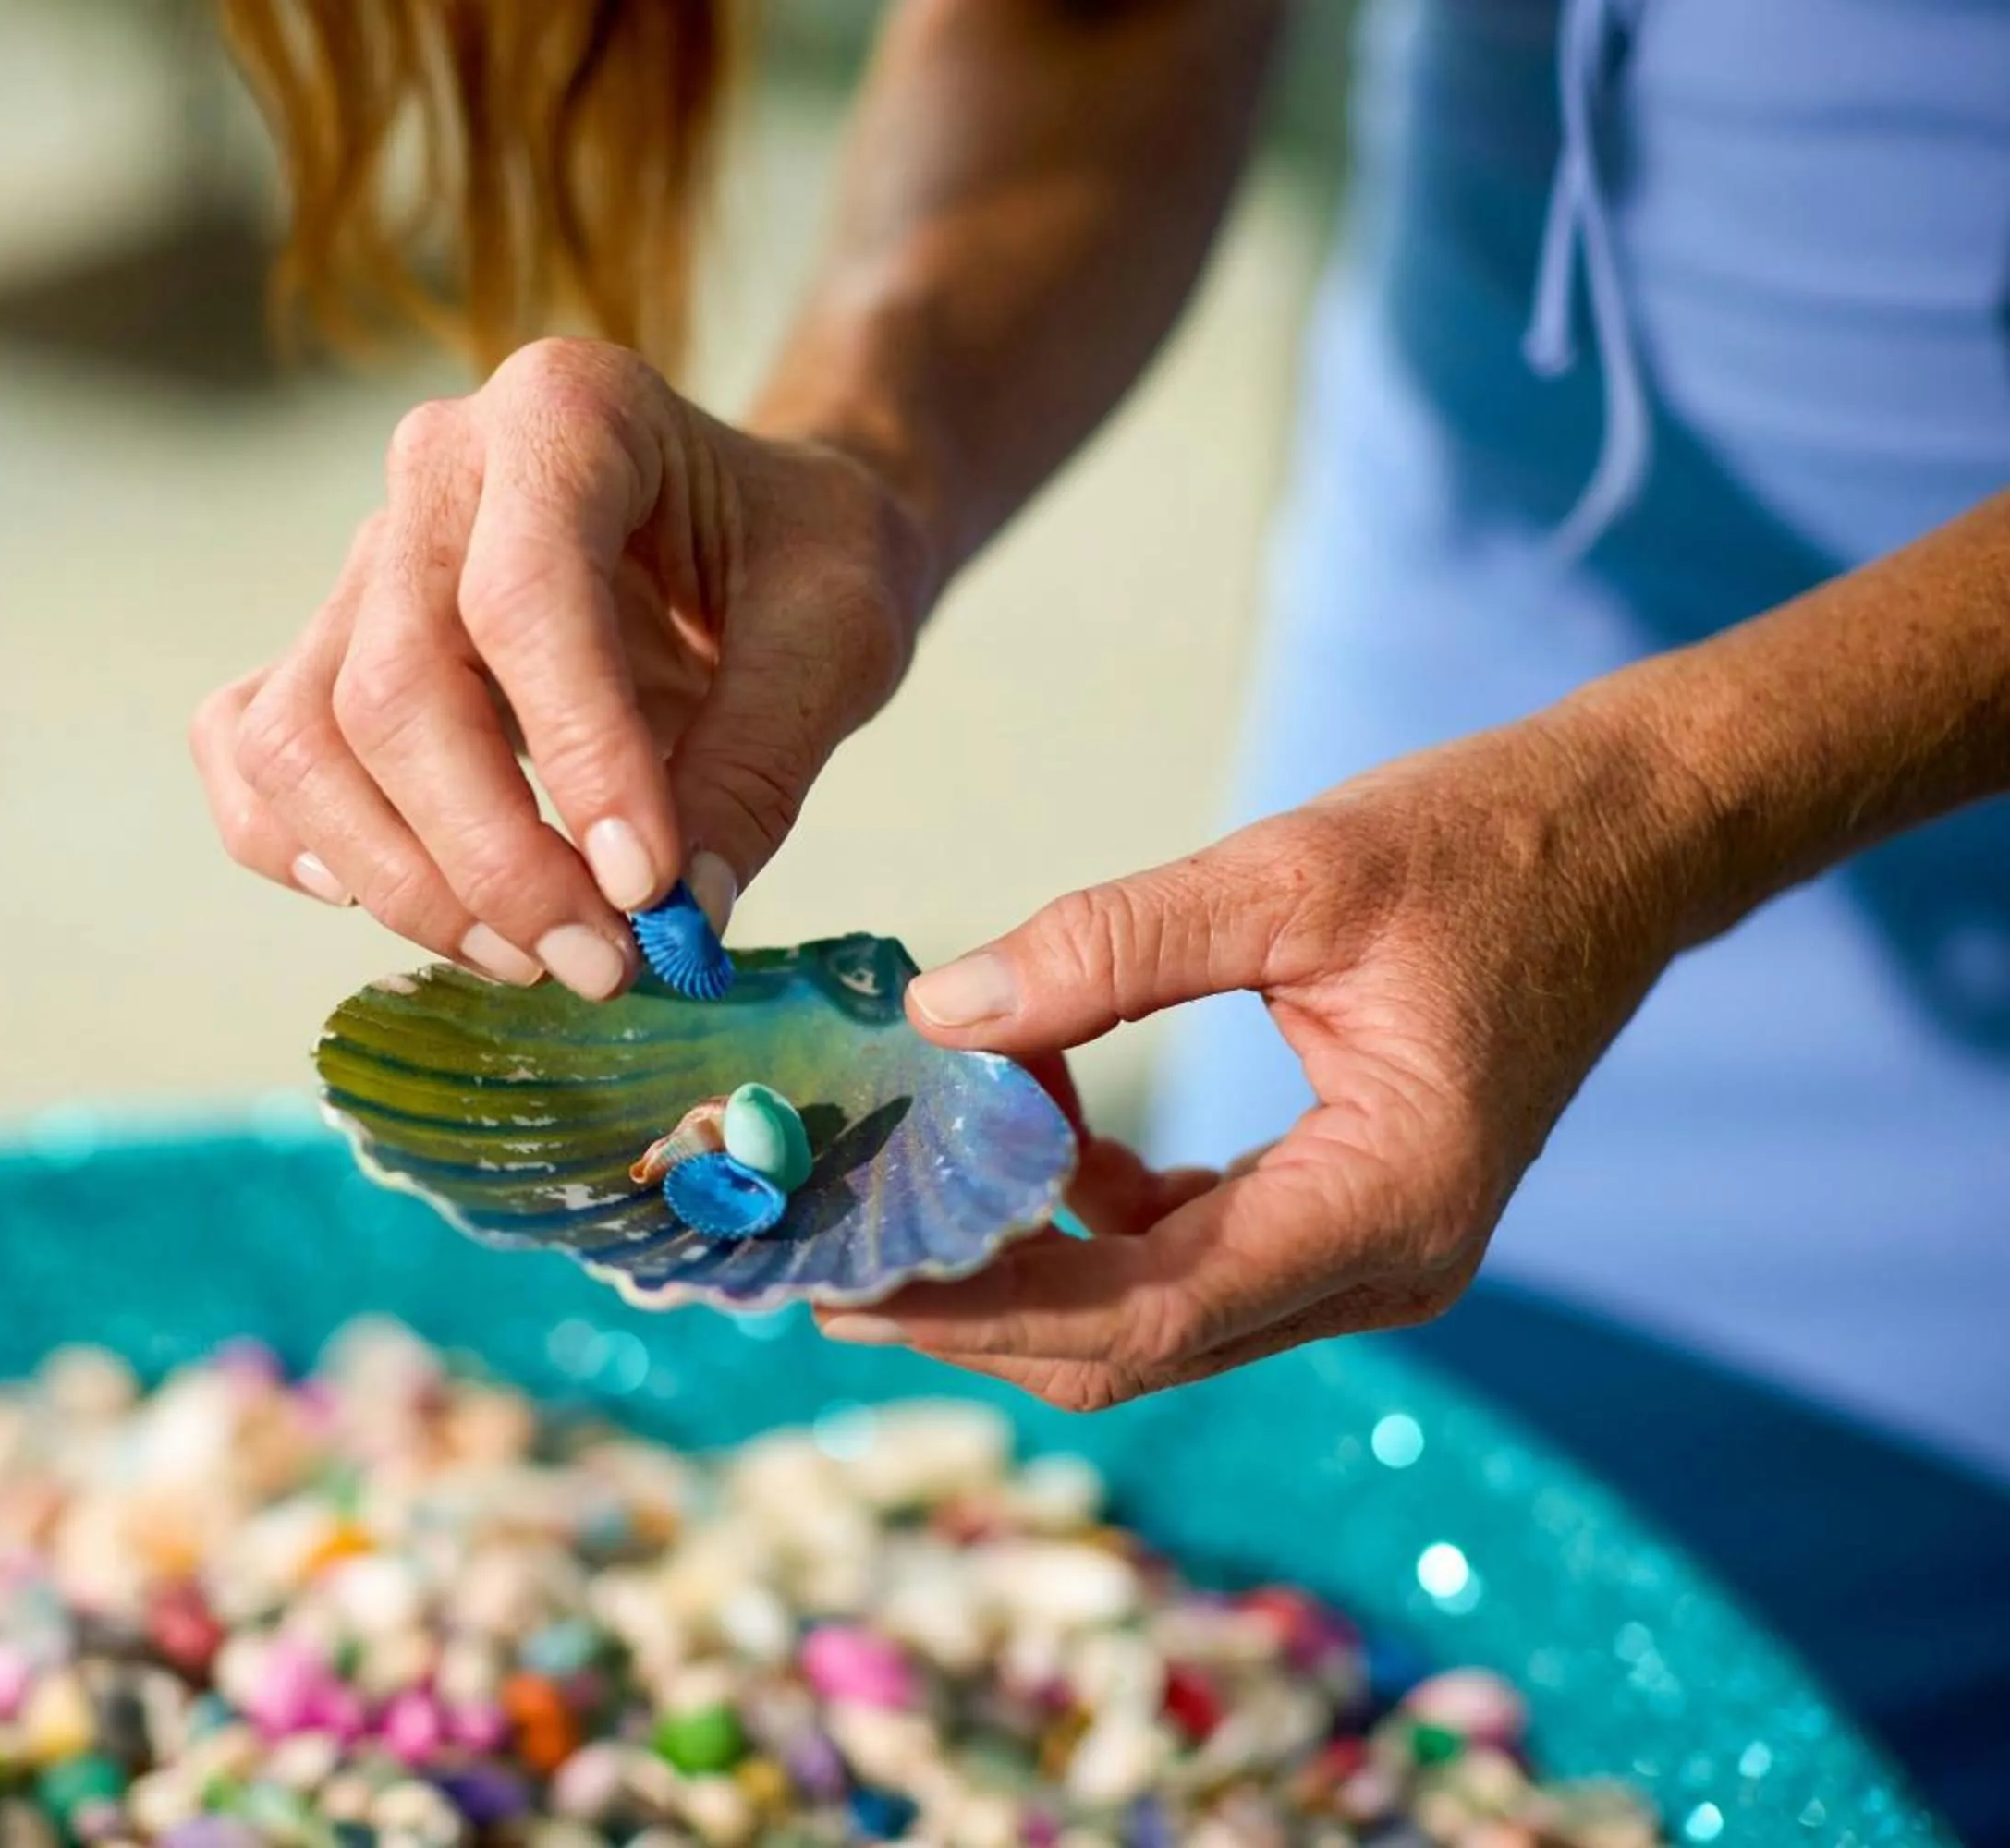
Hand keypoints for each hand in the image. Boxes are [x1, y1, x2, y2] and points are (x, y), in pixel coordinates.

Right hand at [190, 338, 932, 996]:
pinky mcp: (326, 644)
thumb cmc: (797, 556)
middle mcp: (438, 469)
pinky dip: (299, 847)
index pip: (525, 598)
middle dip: (492, 856)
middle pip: (393, 687)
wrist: (755, 525)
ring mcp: (362, 559)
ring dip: (403, 880)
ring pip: (303, 738)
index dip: (578, 759)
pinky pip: (250, 752)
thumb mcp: (841, 634)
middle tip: (603, 962)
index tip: (650, 889)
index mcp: (568, 412)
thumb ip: (763, 764)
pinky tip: (411, 900)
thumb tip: (681, 915)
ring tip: (535, 954)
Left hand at [817, 708, 1700, 1409]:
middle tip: (827, 1268)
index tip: (849, 1289)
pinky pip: (1190, 1254)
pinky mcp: (1348, 1216)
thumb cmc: (1483, 842)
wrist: (1628, 835)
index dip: (984, 1313)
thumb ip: (1111, 946)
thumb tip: (940, 1010)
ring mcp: (1372, 1255)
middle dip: (976, 1314)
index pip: (1146, 1313)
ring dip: (1026, 1258)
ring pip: (1154, 1314)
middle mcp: (1384, 1266)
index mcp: (1385, 1206)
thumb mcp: (1290, 875)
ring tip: (906, 1178)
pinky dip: (1093, 1209)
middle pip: (1137, 1346)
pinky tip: (1032, 1115)